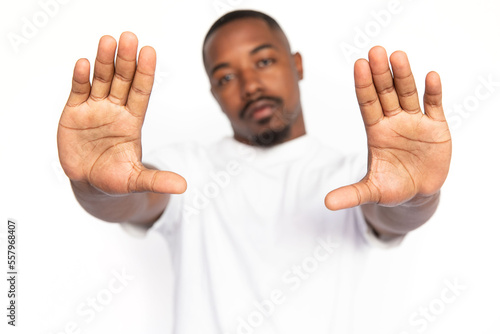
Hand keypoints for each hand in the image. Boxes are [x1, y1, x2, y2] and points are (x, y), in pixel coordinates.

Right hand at [57, 32, 185, 194]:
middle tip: (129, 38)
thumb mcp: (136, 180)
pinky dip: (80, 78)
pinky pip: (78, 92)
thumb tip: (183, 187)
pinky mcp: (74, 114)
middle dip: (126, 60)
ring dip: (103, 62)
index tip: (149, 52)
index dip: (145, 73)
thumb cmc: (115, 179)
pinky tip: (83, 64)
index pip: (141, 92)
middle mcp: (115, 110)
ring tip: (107, 41)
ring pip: (101, 80)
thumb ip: (156, 180)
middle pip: (122, 80)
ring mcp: (94, 110)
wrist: (89, 184)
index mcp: (132, 121)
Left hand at [325, 46, 451, 209]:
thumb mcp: (372, 191)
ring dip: (404, 76)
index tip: (358, 65)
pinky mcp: (436, 127)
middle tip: (375, 51)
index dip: (363, 86)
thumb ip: (352, 194)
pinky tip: (430, 76)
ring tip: (397, 56)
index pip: (368, 104)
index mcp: (376, 131)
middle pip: (386, 93)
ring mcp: (415, 122)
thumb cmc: (392, 187)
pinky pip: (434, 106)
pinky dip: (433, 93)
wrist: (418, 192)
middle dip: (381, 74)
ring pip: (408, 94)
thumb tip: (327, 204)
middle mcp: (393, 121)